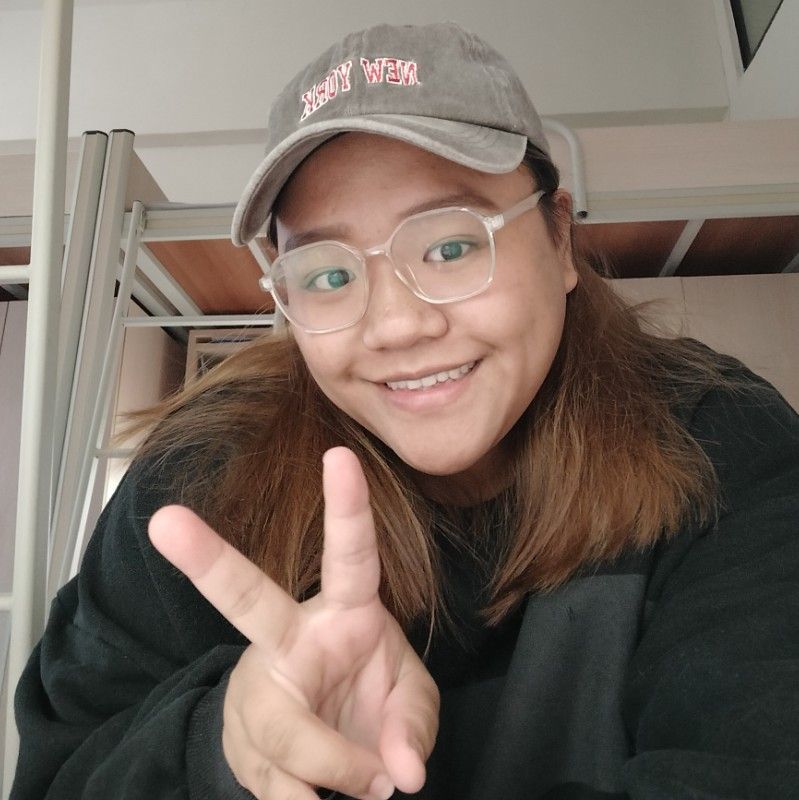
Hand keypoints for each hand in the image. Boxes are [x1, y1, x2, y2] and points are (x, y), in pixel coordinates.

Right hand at [149, 447, 438, 799]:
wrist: (320, 751)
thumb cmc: (371, 698)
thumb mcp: (410, 699)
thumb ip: (415, 724)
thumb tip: (398, 773)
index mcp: (343, 612)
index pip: (350, 555)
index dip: (347, 507)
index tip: (340, 455)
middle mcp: (290, 640)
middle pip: (245, 600)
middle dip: (207, 560)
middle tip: (165, 521)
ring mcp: (260, 691)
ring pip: (284, 729)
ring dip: (335, 766)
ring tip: (371, 787)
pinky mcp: (244, 747)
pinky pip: (278, 788)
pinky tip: (319, 797)